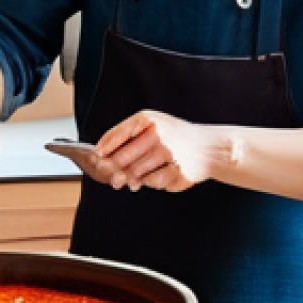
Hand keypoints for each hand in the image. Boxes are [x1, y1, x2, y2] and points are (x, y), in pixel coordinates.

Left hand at [95, 111, 219, 192]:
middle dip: (113, 168)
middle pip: (123, 157)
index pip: (117, 135)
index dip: (104, 149)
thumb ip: (127, 135)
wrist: (207, 147)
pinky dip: (148, 182)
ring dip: (129, 178)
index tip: (96, 158)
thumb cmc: (172, 135)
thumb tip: (101, 155)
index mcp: (147, 120)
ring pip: (136, 172)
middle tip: (109, 174)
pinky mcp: (176, 171)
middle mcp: (157, 134)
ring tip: (129, 180)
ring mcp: (168, 153)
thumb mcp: (151, 125)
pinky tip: (149, 179)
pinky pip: (152, 181)